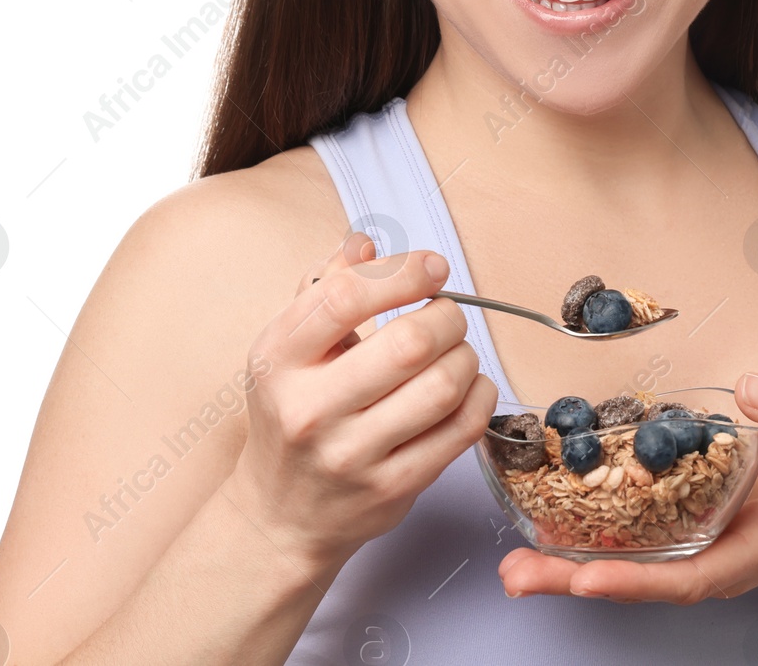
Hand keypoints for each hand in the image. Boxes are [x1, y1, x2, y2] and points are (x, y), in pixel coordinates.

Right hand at [225, 232, 499, 571]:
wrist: (279, 515)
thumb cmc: (292, 414)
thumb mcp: (288, 348)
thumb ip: (325, 286)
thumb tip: (366, 241)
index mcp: (278, 359)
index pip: (347, 297)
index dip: (404, 271)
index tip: (433, 267)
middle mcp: (310, 409)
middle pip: (409, 342)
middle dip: (447, 316)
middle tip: (448, 315)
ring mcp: (351, 455)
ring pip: (443, 386)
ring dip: (467, 356)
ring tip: (457, 352)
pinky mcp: (391, 489)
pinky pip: (460, 429)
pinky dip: (480, 396)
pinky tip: (470, 387)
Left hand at [497, 372, 757, 603]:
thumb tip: (751, 389)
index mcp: (747, 549)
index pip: (687, 577)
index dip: (636, 580)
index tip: (587, 578)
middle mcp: (710, 556)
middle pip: (638, 579)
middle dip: (575, 581)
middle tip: (516, 574)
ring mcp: (691, 546)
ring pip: (625, 563)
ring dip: (566, 566)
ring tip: (511, 566)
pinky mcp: (678, 527)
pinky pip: (628, 538)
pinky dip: (583, 537)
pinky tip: (542, 525)